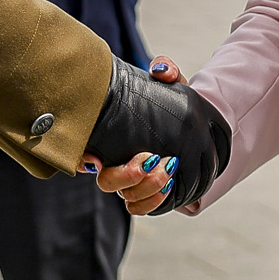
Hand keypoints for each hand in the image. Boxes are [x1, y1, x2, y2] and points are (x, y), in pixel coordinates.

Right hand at [83, 57, 228, 214]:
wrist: (194, 126)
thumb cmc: (173, 103)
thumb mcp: (170, 84)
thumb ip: (166, 71)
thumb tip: (160, 71)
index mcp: (113, 136)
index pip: (86, 152)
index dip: (84, 159)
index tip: (96, 160)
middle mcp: (116, 162)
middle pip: (107, 182)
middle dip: (127, 174)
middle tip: (150, 158)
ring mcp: (132, 181)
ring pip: (126, 197)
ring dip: (146, 187)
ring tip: (167, 170)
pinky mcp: (148, 193)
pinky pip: (142, 208)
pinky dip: (153, 201)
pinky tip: (170, 186)